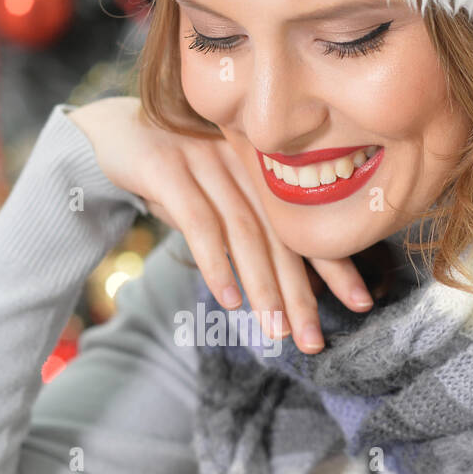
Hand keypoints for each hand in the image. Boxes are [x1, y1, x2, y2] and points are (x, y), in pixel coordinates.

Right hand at [68, 96, 375, 352]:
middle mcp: (241, 162)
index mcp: (262, 169)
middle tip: (313, 340)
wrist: (110, 133)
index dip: (335, 265)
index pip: (305, 224)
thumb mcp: (216, 201)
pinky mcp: (167, 168)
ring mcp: (205, 161)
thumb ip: (248, 229)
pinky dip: (216, 263)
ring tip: (274, 331)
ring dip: (262, 286)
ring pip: (244, 233)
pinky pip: (198, 222)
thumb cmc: (172, 176)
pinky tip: (229, 299)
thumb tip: (290, 285)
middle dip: (301, 292)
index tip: (362, 302)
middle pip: (280, 235)